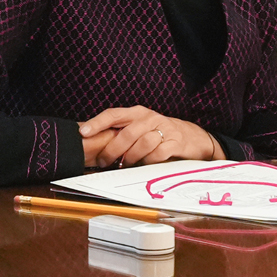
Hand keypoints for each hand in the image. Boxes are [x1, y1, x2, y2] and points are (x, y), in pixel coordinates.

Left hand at [80, 107, 222, 167]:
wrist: (192, 137)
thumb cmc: (160, 133)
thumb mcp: (140, 127)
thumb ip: (120, 131)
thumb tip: (91, 140)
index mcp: (138, 113)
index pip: (114, 114)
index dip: (98, 123)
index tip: (84, 132)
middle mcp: (151, 118)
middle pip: (127, 133)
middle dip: (112, 150)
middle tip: (104, 161)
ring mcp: (165, 129)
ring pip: (142, 143)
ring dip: (131, 157)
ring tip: (127, 163)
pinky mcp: (176, 142)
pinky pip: (158, 154)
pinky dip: (149, 161)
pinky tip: (145, 163)